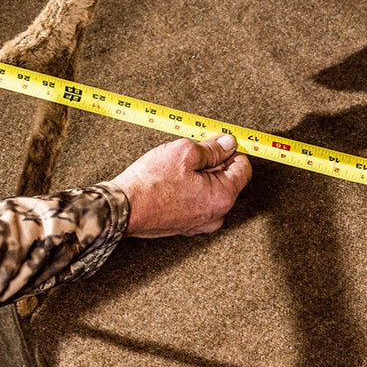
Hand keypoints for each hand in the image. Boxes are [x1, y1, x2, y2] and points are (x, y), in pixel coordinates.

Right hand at [109, 134, 252, 237]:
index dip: (232, 150)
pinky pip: (196, 201)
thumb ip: (212, 148)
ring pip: (210, 189)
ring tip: (177, 167)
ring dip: (199, 174)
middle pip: (227, 179)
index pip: (243, 168)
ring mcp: (200, 223)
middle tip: (191, 151)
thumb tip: (227, 143)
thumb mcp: (185, 152)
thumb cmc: (150, 184)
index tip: (221, 140)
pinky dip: (189, 188)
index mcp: (223, 197)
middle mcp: (216, 215)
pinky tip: (171, 180)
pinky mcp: (185, 225)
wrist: (122, 208)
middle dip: (213, 162)